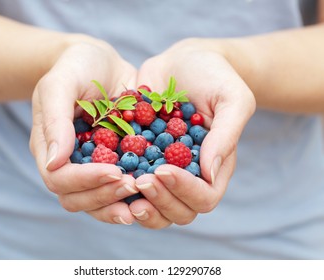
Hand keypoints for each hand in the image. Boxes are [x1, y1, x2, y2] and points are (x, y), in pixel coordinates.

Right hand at [30, 40, 138, 224]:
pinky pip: (121, 188)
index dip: (85, 181)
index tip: (114, 170)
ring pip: (99, 202)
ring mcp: (93, 166)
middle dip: (105, 196)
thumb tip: (54, 163)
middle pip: (78, 199)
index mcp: (50, 148)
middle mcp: (70, 164)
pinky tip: (156, 192)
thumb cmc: (76, 67)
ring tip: (145, 197)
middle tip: (133, 185)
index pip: (60, 179)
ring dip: (120, 204)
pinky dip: (136, 196)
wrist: (102, 63)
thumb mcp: (61, 83)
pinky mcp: (117, 162)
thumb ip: (55, 120)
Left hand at [131, 38, 255, 228]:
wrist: (183, 62)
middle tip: (139, 181)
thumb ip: (225, 135)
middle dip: (159, 201)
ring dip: (137, 203)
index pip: (204, 198)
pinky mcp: (139, 159)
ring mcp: (162, 170)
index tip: (163, 170)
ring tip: (120, 185)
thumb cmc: (214, 77)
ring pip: (152, 207)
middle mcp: (188, 175)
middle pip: (178, 211)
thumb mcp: (231, 99)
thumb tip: (210, 173)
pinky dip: (116, 185)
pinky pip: (128, 183)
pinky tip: (101, 172)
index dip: (184, 191)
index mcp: (213, 167)